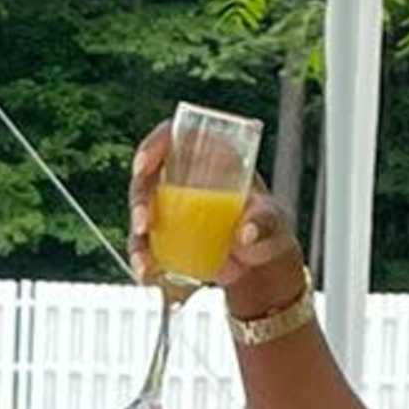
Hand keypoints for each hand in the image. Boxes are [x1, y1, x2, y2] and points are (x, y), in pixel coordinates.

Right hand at [127, 126, 305, 315]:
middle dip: (139, 198)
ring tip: (144, 260)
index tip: (143, 165)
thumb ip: (264, 222)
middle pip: (147, 177)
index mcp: (209, 158)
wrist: (261, 264)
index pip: (174, 137)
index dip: (153, 145)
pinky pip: (145, 244)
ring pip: (140, 213)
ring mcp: (171, 210)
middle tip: (145, 221)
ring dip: (136, 234)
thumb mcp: (273, 221)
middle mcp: (183, 180)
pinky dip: (141, 258)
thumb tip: (246, 233)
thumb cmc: (268, 229)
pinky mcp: (166, 238)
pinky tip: (146, 272)